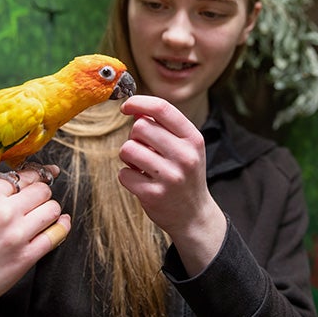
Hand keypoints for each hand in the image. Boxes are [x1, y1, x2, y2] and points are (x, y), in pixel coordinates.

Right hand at [0, 165, 68, 316]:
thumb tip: (10, 185)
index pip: (21, 177)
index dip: (30, 179)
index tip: (39, 177)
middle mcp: (2, 213)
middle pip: (41, 190)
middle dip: (41, 193)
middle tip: (37, 200)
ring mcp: (16, 235)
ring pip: (52, 209)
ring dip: (50, 210)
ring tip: (43, 215)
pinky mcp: (26, 257)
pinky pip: (56, 235)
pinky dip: (62, 227)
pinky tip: (61, 224)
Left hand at [118, 96, 225, 275]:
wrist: (193, 214)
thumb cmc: (185, 174)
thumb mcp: (185, 147)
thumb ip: (163, 127)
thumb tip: (135, 110)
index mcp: (193, 139)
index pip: (162, 108)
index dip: (139, 102)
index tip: (127, 106)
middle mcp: (184, 156)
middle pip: (140, 127)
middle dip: (134, 135)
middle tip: (143, 148)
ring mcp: (169, 177)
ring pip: (128, 149)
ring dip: (128, 156)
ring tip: (142, 165)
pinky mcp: (153, 195)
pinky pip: (124, 173)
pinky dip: (127, 176)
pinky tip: (142, 181)